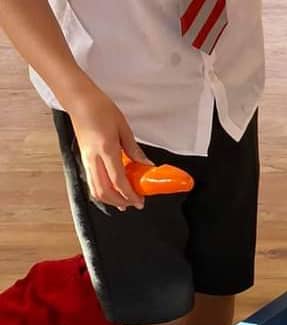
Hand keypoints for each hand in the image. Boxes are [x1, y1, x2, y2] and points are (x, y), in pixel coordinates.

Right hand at [66, 84, 148, 209]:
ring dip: (109, 199)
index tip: (140, 201)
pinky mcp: (83, 157)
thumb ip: (134, 149)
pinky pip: (91, 181)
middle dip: (120, 202)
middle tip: (134, 203)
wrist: (78, 98)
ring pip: (95, 189)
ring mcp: (86, 159)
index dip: (130, 195)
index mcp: (106, 150)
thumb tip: (146, 164)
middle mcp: (93, 158)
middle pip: (104, 191)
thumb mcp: (123, 127)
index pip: (118, 181)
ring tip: (123, 201)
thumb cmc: (99, 108)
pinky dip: (102, 191)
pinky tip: (111, 190)